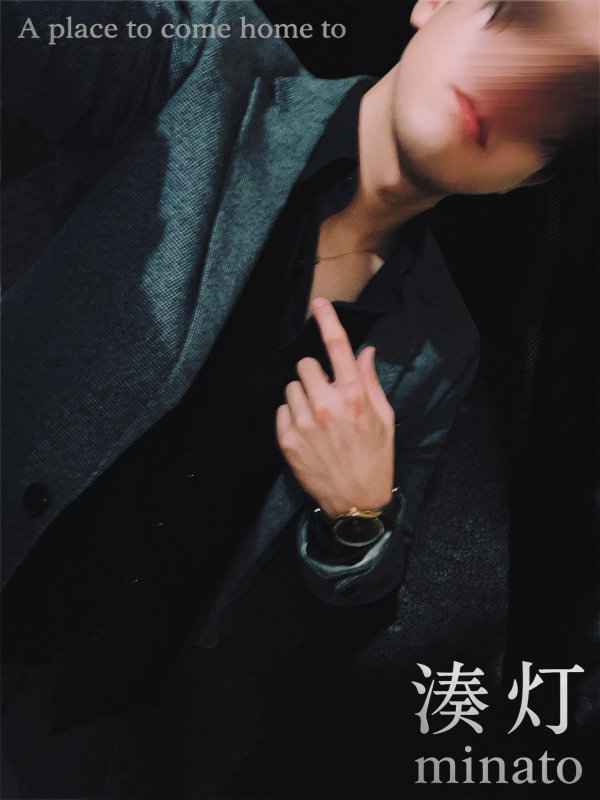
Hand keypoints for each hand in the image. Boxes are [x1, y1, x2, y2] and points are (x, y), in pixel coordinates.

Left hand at [276, 297, 394, 518]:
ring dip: (303, 396)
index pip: (337, 347)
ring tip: (317, 418)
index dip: (327, 319)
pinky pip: (282, 409)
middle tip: (327, 395)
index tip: (319, 302)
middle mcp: (326, 406)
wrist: (357, 501)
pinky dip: (292, 416)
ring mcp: (304, 423)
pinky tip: (307, 433)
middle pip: (306, 365)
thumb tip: (363, 352)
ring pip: (292, 387)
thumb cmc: (375, 457)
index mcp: (354, 397)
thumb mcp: (383, 418)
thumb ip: (369, 381)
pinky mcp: (287, 440)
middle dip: (315, 376)